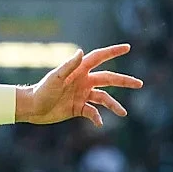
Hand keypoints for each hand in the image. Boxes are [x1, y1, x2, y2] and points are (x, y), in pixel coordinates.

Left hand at [18, 44, 142, 127]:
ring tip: (123, 113)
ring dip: (114, 105)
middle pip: (109, 79)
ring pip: (104, 98)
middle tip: (140, 84)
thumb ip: (69, 65)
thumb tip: (81, 52)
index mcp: (80, 71)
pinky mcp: (78, 108)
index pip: (99, 58)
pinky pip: (92, 113)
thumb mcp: (56, 78)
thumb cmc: (41, 90)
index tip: (128, 47)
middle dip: (124, 81)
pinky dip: (97, 118)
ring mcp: (82, 95)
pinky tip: (99, 123)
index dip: (113, 52)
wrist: (32, 108)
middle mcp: (84, 81)